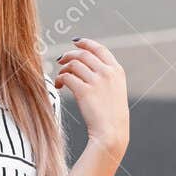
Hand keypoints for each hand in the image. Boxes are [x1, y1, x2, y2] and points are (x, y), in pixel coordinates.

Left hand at [55, 38, 128, 160]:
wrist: (111, 133)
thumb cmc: (112, 117)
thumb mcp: (115, 91)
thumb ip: (106, 77)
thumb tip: (88, 67)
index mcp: (117, 70)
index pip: (99, 49)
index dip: (86, 43)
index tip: (75, 42)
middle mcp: (107, 72)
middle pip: (83, 54)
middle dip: (69, 55)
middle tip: (60, 60)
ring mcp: (96, 81)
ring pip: (73, 64)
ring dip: (63, 68)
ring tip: (60, 77)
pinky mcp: (84, 91)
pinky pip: (67, 77)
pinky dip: (60, 79)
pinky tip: (58, 85)